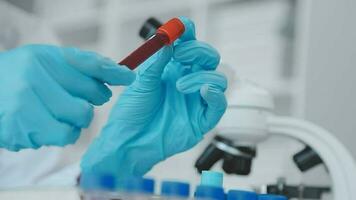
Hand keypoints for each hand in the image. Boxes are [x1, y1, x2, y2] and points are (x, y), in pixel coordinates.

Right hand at [0, 44, 134, 150]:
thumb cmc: (19, 76)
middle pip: (86, 105)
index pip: (92, 68)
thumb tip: (121, 73)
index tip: (127, 77)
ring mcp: (25, 109)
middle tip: (76, 101)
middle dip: (88, 105)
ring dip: (74, 122)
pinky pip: (61, 138)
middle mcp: (33, 82)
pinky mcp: (21, 132)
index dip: (114, 74)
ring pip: (76, 125)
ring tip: (57, 113)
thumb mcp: (46, 60)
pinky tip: (46, 123)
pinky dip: (60, 133)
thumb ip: (82, 64)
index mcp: (42, 60)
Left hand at [81, 17, 226, 177]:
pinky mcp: (201, 120)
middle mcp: (188, 82)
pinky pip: (219, 105)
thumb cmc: (132, 112)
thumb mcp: (141, 82)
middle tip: (181, 55)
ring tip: (179, 86)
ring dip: (201, 76)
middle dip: (198, 51)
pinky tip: (203, 91)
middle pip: (208, 59)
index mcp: (173, 70)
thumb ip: (157, 63)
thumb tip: (169, 42)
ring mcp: (196, 100)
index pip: (189, 47)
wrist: (129, 141)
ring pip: (217, 79)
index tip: (183, 27)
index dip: (189, 34)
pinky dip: (215, 95)